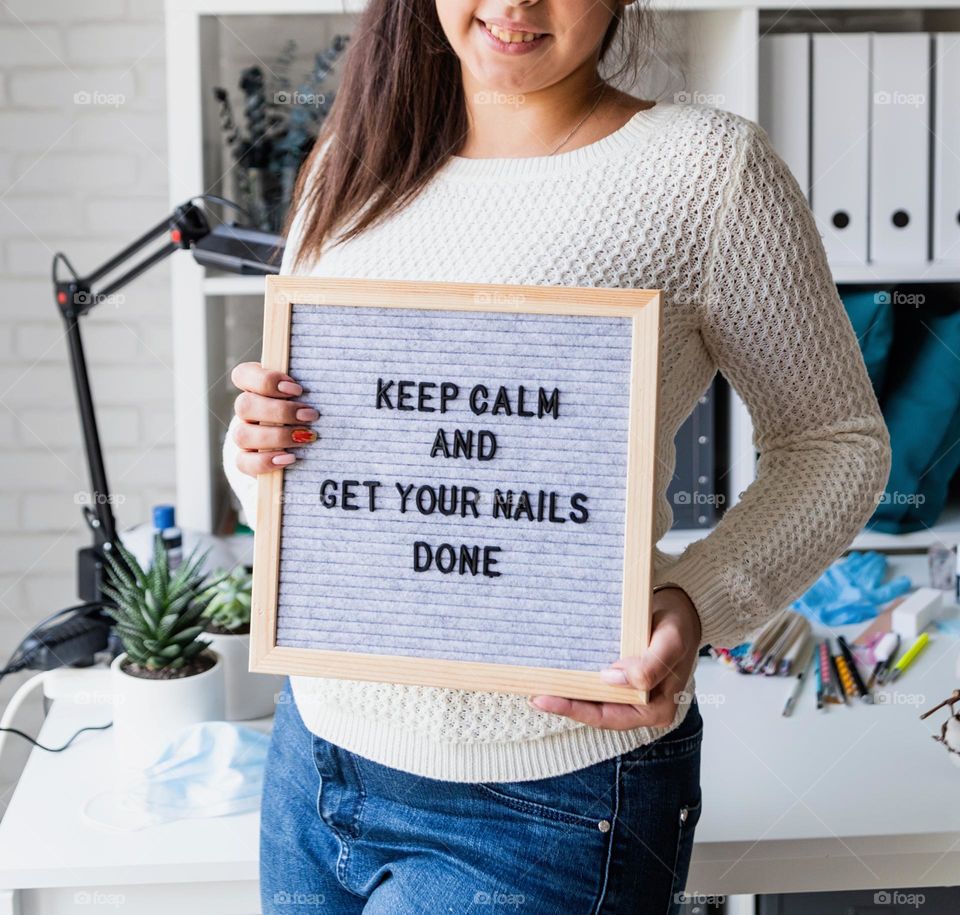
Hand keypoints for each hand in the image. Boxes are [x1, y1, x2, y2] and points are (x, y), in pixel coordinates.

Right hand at [230, 362, 319, 476]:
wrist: (305, 446)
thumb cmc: (308, 412)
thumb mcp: (308, 397)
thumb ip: (308, 386)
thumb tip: (327, 383)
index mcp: (255, 388)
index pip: (242, 374)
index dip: (266, 380)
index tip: (297, 389)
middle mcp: (245, 411)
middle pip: (244, 405)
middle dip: (280, 411)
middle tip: (311, 415)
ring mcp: (243, 436)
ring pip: (242, 435)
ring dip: (277, 436)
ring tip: (306, 437)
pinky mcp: (246, 460)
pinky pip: (244, 462)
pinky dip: (267, 461)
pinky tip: (290, 457)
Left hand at [528, 587, 701, 729]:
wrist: (682, 609)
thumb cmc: (678, 626)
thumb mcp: (670, 642)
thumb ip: (650, 665)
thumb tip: (613, 678)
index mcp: (656, 709)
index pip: (609, 717)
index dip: (577, 710)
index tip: (548, 698)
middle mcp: (641, 707)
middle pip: (596, 712)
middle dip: (564, 705)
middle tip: (532, 693)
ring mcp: (628, 695)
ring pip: (592, 701)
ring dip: (565, 694)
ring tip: (535, 685)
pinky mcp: (619, 680)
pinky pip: (593, 685)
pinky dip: (574, 680)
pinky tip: (553, 673)